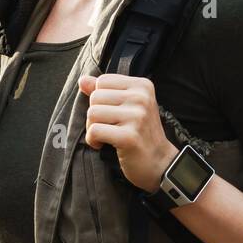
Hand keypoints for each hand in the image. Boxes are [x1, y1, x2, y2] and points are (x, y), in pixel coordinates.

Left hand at [78, 73, 178, 191]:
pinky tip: (103, 145)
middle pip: (95, 97)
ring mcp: (137, 117)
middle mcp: (142, 98)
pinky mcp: (129, 136)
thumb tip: (82, 80)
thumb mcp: (127, 107)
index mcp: (142, 86)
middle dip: (95, 115)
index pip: (102, 81)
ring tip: (108, 136)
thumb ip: (105, 91)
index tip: (112, 113)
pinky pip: (94, 131)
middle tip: (110, 127)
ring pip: (92, 113)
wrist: (159, 163)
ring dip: (93, 128)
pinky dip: (93, 141)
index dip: (100, 99)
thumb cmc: (140, 133)